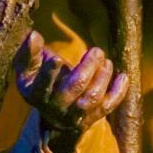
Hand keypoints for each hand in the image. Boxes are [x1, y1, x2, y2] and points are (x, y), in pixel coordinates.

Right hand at [12, 33, 128, 152]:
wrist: (54, 116)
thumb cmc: (39, 82)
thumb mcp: (28, 70)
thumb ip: (29, 53)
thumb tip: (33, 35)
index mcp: (37, 93)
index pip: (42, 86)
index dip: (49, 74)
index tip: (57, 59)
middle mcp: (56, 106)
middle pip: (74, 88)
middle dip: (87, 67)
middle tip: (97, 51)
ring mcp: (75, 114)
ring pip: (92, 98)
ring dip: (103, 77)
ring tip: (106, 61)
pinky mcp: (92, 117)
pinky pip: (108, 107)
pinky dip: (118, 92)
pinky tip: (123, 77)